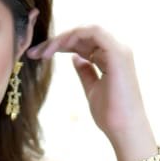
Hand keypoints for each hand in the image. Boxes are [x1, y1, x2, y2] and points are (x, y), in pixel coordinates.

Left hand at [27, 26, 155, 160]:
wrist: (124, 129)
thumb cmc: (111, 114)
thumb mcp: (92, 89)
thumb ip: (85, 71)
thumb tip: (75, 58)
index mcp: (111, 58)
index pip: (83, 43)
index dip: (60, 45)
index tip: (38, 55)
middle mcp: (117, 50)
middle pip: (83, 34)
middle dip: (57, 40)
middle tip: (35, 52)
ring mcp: (119, 50)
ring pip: (87, 30)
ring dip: (64, 37)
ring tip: (45, 51)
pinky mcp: (118, 53)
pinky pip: (94, 32)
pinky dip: (76, 35)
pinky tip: (59, 47)